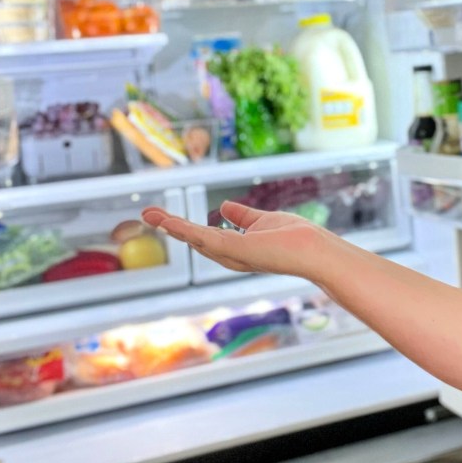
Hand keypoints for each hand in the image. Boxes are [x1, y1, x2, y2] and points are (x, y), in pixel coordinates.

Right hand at [141, 201, 335, 278]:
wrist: (315, 250)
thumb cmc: (295, 238)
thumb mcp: (262, 220)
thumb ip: (242, 216)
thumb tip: (224, 206)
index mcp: (236, 249)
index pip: (205, 237)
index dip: (184, 227)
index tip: (163, 216)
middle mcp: (231, 256)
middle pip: (194, 240)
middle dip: (171, 227)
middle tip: (146, 214)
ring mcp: (232, 255)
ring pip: (195, 239)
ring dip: (171, 226)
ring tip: (149, 214)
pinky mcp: (236, 250)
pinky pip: (205, 238)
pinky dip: (184, 229)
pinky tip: (167, 221)